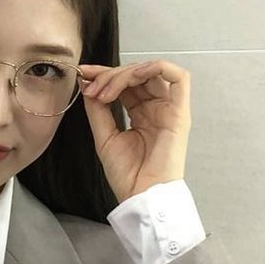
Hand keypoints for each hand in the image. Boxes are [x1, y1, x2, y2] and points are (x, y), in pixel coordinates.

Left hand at [77, 59, 191, 203]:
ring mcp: (169, 109)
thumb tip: (88, 83)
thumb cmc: (127, 175)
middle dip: (110, 75)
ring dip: (125, 74)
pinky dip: (155, 67)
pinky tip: (133, 77)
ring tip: (105, 91)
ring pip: (152, 72)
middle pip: (136, 75)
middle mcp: (156, 108)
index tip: (84, 75)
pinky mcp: (180, 113)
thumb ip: (97, 109)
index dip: (104, 74)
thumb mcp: (104, 136)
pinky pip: (179, 78)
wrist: (141, 196)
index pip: (125, 83)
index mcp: (141, 114)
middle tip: (92, 88)